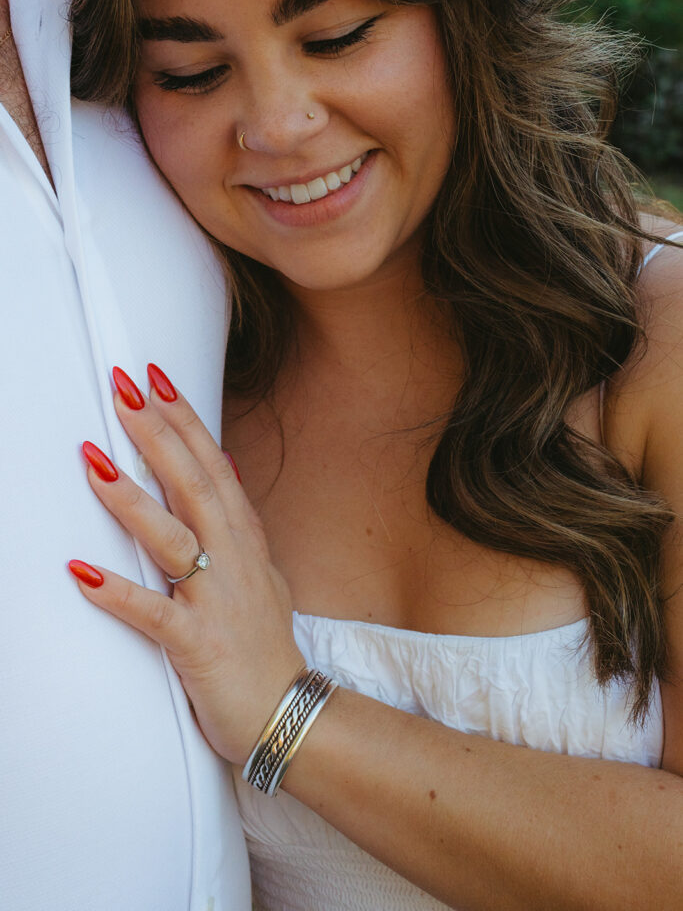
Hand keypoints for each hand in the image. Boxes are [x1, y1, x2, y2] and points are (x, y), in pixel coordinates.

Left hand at [68, 364, 303, 764]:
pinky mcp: (198, 644)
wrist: (289, 713)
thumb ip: (240, 522)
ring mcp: (217, 600)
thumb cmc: (265, 644)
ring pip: (173, 539)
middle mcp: (234, 561)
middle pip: (195, 486)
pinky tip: (80, 571)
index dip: (185, 421)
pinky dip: (119, 592)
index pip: (214, 466)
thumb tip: (224, 467)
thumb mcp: (263, 571)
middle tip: (124, 393)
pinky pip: (154, 614)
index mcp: (246, 542)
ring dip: (132, 499)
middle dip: (159, 437)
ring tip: (94, 461)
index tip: (157, 379)